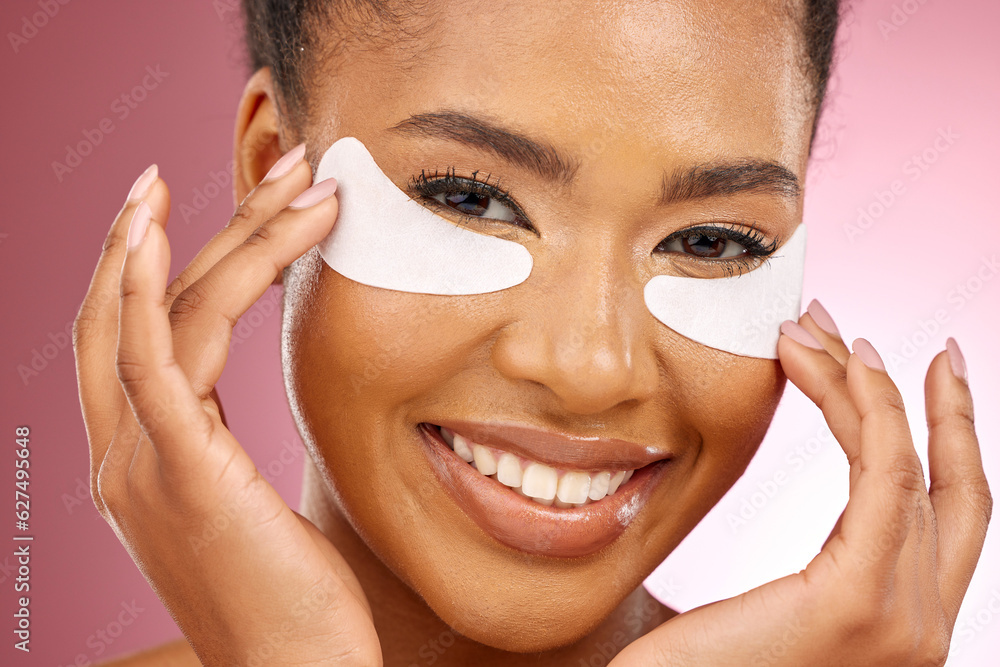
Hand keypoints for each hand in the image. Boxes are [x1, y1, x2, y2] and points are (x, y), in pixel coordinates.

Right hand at [73, 149, 381, 665]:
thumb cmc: (292, 600)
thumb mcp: (249, 508)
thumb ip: (230, 452)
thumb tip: (258, 409)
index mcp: (138, 461)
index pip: (127, 335)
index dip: (147, 260)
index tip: (201, 200)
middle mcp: (121, 456)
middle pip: (133, 307)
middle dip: (194, 224)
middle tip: (274, 161)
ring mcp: (138, 465)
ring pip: (159, 315)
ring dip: (224, 235)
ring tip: (290, 175)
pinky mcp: (176, 474)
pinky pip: (146, 362)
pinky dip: (141, 288)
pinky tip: (154, 227)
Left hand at [613, 307, 991, 665]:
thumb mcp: (742, 622)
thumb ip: (767, 583)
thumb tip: (737, 514)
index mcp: (892, 630)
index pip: (926, 517)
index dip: (929, 443)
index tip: (896, 378)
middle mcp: (918, 628)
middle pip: (949, 493)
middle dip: (933, 409)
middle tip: (902, 342)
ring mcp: (902, 622)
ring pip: (909, 471)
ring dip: (872, 389)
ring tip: (830, 331)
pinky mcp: (858, 601)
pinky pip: (881, 477)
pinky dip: (868, 410)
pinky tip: (839, 363)